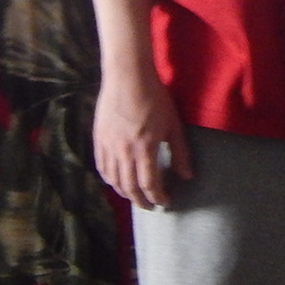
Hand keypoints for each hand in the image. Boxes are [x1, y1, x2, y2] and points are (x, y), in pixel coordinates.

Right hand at [93, 67, 191, 208]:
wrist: (127, 78)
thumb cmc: (155, 99)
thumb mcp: (173, 125)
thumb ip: (180, 153)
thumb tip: (187, 176)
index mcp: (144, 149)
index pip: (150, 184)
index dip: (158, 197)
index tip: (166, 202)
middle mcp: (124, 152)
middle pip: (130, 187)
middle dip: (141, 201)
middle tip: (151, 206)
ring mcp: (108, 146)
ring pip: (113, 180)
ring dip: (124, 193)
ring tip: (135, 197)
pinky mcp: (98, 139)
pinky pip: (101, 167)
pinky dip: (109, 179)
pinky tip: (116, 182)